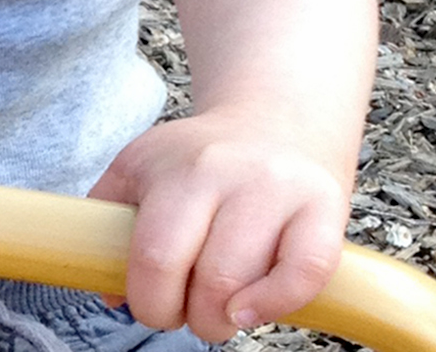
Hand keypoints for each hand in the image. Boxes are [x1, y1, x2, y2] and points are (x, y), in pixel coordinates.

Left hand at [88, 110, 351, 341]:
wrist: (275, 118)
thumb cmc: (198, 158)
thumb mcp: (138, 167)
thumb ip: (110, 222)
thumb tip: (111, 293)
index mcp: (175, 169)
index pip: (155, 256)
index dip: (150, 302)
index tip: (153, 306)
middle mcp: (229, 173)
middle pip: (208, 277)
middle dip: (191, 316)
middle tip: (189, 311)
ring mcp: (281, 189)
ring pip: (251, 280)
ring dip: (227, 317)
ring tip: (220, 309)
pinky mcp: (326, 205)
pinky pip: (308, 271)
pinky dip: (279, 303)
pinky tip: (254, 311)